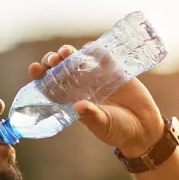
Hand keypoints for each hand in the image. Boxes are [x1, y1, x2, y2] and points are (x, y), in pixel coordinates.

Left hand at [29, 45, 164, 156]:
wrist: (144, 128)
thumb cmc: (118, 130)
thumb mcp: (103, 125)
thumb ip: (91, 116)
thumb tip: (79, 106)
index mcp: (71, 101)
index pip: (50, 86)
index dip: (40, 76)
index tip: (34, 68)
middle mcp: (80, 87)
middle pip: (61, 69)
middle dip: (54, 61)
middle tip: (53, 59)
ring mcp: (96, 77)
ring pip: (78, 60)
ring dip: (70, 53)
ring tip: (66, 52)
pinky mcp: (114, 71)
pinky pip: (101, 56)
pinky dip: (94, 51)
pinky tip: (88, 48)